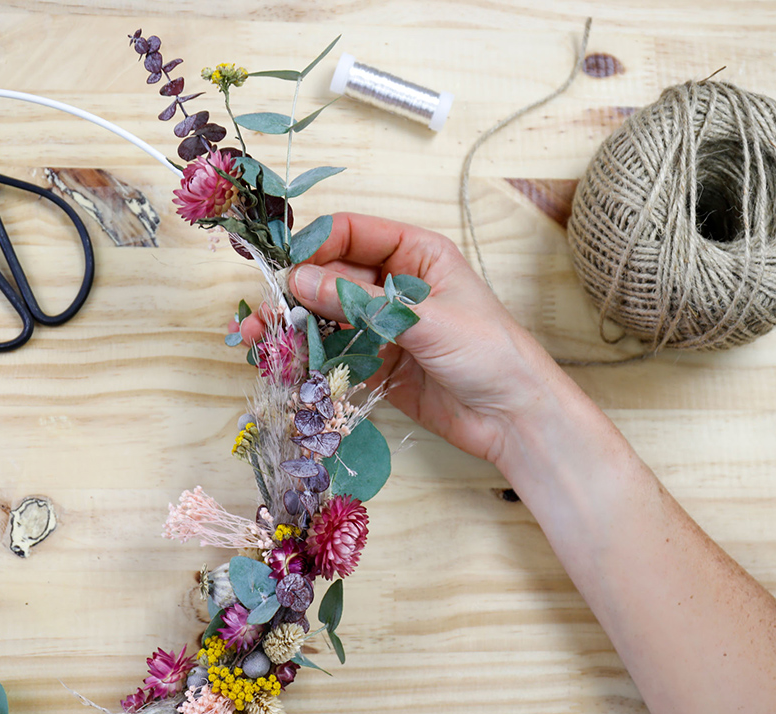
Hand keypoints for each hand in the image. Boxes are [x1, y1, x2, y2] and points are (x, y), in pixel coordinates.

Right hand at [240, 213, 566, 463]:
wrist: (514, 416)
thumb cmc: (489, 352)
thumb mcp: (425, 319)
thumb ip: (361, 302)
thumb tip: (302, 281)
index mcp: (417, 254)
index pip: (354, 234)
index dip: (315, 245)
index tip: (284, 267)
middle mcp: (396, 284)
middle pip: (332, 275)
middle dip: (295, 292)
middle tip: (264, 313)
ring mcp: (385, 324)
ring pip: (327, 315)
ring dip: (295, 326)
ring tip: (261, 340)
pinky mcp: (378, 362)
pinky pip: (336, 352)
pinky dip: (310, 357)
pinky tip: (285, 363)